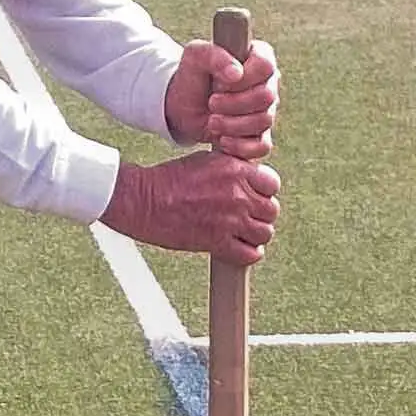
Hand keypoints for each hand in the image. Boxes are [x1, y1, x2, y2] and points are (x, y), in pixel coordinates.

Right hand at [100, 153, 281, 265]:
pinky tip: (235, 249)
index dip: (264, 192)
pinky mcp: (218, 242)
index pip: (272, 184)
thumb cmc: (167, 179)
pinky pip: (250, 255)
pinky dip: (246, 254)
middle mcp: (237, 194)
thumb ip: (232, 169)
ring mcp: (230, 220)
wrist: (143, 201)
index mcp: (235, 170)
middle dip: (260, 215)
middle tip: (246, 218)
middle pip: (271, 211)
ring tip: (240, 234)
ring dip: (254, 236)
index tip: (254, 197)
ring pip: (264, 234)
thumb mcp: (205, 160)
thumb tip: (248, 177)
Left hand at [165, 38, 279, 160]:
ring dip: (232, 124)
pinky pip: (263, 146)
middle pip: (267, 96)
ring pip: (264, 121)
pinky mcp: (260, 135)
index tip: (220, 82)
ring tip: (212, 121)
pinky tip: (222, 140)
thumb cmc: (192, 76)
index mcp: (258, 57)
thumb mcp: (195, 57)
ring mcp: (267, 110)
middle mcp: (268, 83)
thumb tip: (236, 73)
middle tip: (211, 103)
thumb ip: (214, 56)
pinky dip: (240, 146)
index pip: (266, 66)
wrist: (184, 106)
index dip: (243, 78)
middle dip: (234, 103)